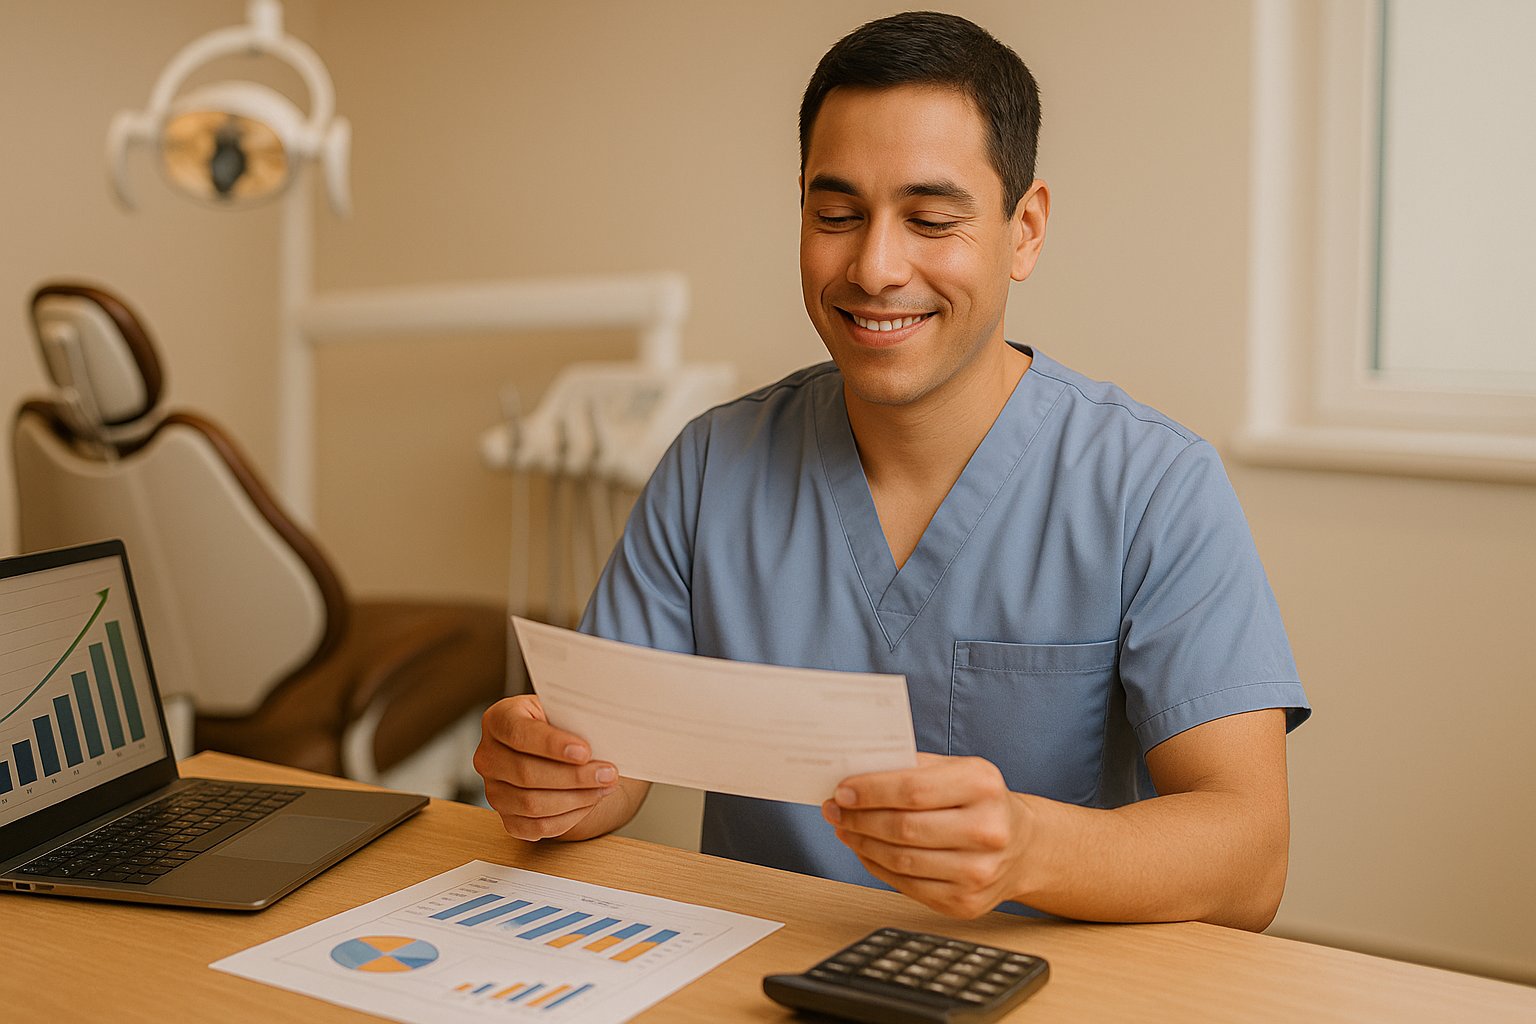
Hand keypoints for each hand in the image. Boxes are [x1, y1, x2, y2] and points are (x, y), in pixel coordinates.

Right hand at [473, 694, 620, 839]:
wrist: (555, 750)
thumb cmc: (560, 726)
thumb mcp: (564, 711)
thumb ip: (574, 720)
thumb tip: (603, 736)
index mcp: (499, 719)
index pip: (519, 734)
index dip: (552, 745)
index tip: (585, 752)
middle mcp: (489, 756)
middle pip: (526, 773)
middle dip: (574, 777)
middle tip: (607, 773)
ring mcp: (494, 790)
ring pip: (532, 804)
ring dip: (576, 798)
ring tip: (604, 788)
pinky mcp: (506, 817)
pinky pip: (536, 827)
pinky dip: (567, 818)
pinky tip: (588, 802)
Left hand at [822, 753, 1033, 918]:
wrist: (1023, 846)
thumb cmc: (981, 802)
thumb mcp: (958, 770)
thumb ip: (913, 768)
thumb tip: (857, 775)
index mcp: (983, 786)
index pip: (913, 790)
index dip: (870, 792)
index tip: (841, 791)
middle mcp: (987, 831)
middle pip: (904, 828)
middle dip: (859, 818)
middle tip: (835, 810)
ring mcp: (979, 873)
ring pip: (901, 860)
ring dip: (863, 843)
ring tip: (845, 828)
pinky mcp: (965, 903)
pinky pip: (906, 885)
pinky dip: (877, 866)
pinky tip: (866, 850)